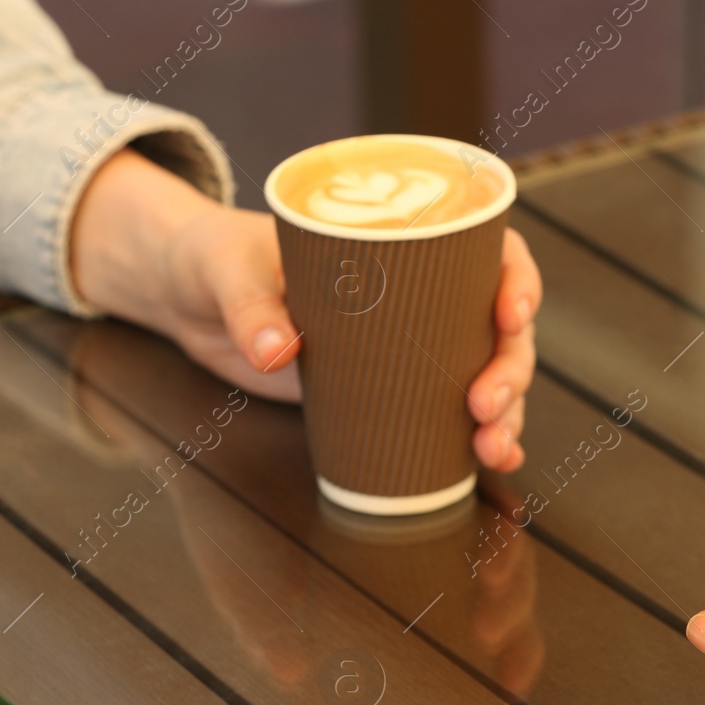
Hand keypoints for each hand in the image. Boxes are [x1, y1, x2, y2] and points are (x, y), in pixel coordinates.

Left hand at [71, 148, 539, 470]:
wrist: (188, 296)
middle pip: (499, 328)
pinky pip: (447, 415)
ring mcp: (411, 347)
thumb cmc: (216, 256)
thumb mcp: (228, 268)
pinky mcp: (388, 392)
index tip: (509, 316)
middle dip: (510, 370)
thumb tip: (276, 350)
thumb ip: (249, 305)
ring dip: (505, 414)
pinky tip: (493, 464)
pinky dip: (475, 441)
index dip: (517, 281)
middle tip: (484, 406)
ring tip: (492, 448)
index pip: (490, 250)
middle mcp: (423, 293)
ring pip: (485, 376)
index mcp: (403, 240)